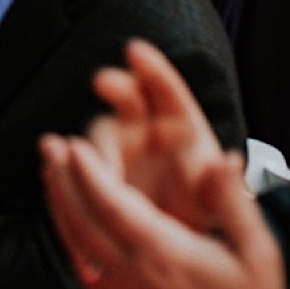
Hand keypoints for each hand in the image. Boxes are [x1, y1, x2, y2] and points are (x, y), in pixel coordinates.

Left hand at [42, 134, 283, 288]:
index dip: (91, 175)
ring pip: (77, 245)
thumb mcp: (259, 255)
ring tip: (50, 171)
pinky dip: (68, 236)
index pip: (116, 208)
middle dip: (63, 180)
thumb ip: (235, 204)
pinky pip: (82, 268)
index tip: (74, 144)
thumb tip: (225, 158)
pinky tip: (64, 218)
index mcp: (167, 255)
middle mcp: (137, 275)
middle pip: (84, 222)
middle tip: (48, 144)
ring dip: (60, 204)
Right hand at [71, 40, 230, 227]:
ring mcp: (112, 148)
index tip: (136, 50)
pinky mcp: (88, 170)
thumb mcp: (214, 202)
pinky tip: (55, 175)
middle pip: (125, 100)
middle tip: (104, 81)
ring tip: (92, 164)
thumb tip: (234, 162)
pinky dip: (65, 170)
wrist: (169, 239)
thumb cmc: (196, 209)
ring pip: (95, 137)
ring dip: (90, 144)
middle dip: (116, 86)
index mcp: (177, 123)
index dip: (153, 69)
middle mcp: (140, 127)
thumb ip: (220, 185)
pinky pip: (74, 167)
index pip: (166, 90)